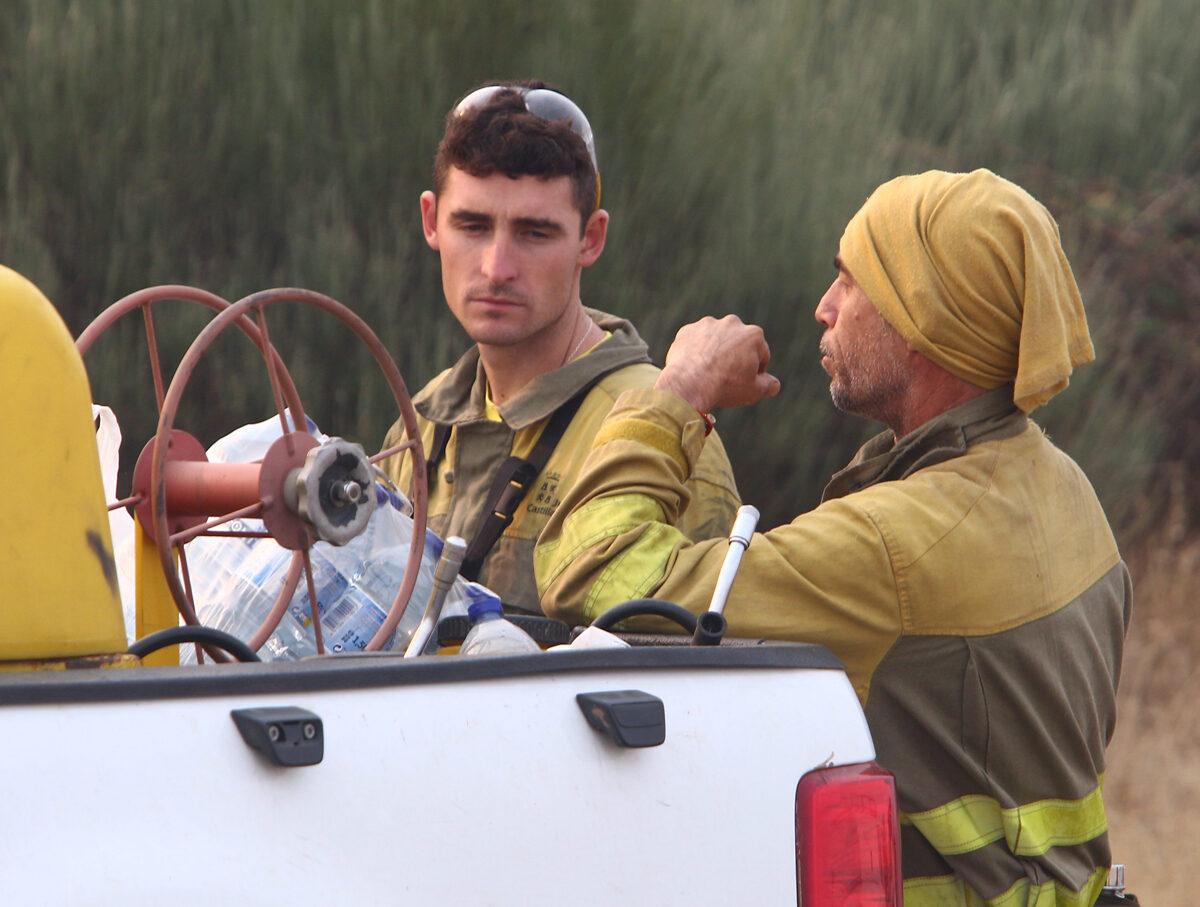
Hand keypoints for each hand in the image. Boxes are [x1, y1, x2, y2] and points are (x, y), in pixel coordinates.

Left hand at [654, 315, 780, 412]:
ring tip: (707, 373)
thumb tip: (774, 385)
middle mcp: (732, 323)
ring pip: (715, 340)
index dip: (755, 371)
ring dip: (714, 351)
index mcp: (753, 335)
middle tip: (726, 377)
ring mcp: (707, 324)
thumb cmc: (725, 386)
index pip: (760, 354)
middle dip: (734, 357)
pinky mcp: (687, 330)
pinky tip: (693, 367)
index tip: (745, 382)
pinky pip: (694, 341)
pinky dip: (695, 351)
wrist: (689, 383)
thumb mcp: (753, 391)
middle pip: (737, 343)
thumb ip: (768, 386)